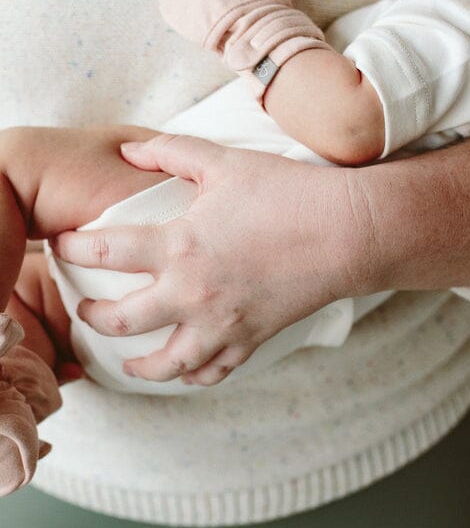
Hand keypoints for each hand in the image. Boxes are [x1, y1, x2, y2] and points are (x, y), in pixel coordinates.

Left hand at [51, 135, 366, 384]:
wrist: (345, 233)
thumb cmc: (288, 194)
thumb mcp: (225, 162)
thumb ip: (171, 152)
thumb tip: (129, 150)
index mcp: (179, 245)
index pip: (105, 252)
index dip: (73, 247)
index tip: (65, 244)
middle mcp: (192, 293)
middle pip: (119, 322)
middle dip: (92, 315)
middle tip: (87, 307)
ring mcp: (222, 323)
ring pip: (164, 365)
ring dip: (137, 366)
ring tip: (127, 361)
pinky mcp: (251, 338)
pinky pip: (214, 372)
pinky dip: (195, 376)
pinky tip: (187, 370)